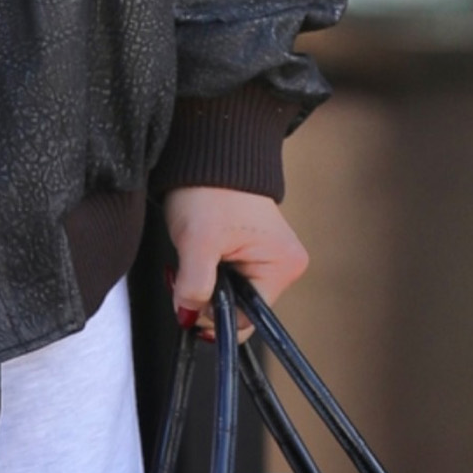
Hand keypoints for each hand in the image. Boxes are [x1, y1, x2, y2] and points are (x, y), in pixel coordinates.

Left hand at [166, 186, 308, 322]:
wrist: (210, 152)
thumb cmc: (210, 189)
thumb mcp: (197, 242)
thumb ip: (194, 286)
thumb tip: (188, 317)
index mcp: (283, 266)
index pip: (245, 320)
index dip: (212, 315)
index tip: (188, 295)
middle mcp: (284, 265)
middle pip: (238, 309)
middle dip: (206, 296)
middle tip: (188, 268)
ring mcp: (270, 258)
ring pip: (230, 294)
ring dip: (205, 283)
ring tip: (196, 253)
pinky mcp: (255, 251)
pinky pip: (229, 279)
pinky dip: (209, 272)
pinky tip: (202, 251)